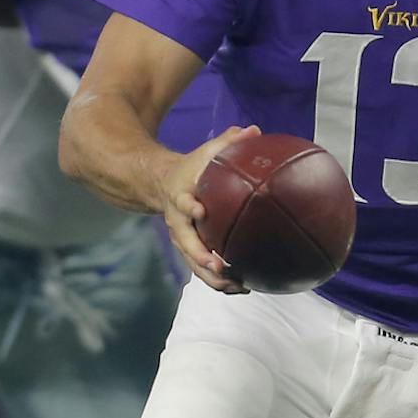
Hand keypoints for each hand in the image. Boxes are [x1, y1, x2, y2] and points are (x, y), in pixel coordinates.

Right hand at [161, 124, 258, 293]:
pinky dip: (221, 281)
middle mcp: (179, 223)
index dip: (189, 207)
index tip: (200, 211)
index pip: (183, 203)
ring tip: (240, 286)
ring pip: (195, 265)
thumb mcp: (206, 152)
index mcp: (180, 197)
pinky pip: (204, 270)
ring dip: (214, 278)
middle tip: (220, 266)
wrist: (163, 184)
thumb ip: (228, 141)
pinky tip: (245, 287)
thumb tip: (254, 130)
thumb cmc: (192, 168)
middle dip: (201, 257)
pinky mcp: (192, 251)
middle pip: (187, 245)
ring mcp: (184, 240)